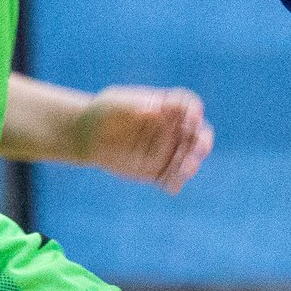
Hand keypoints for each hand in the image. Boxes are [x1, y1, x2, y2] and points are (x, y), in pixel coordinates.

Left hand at [70, 85, 212, 193]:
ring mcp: (166, 150)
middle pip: (197, 134)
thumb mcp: (115, 103)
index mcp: (166, 107)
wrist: (88, 136)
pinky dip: (174, 183)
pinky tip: (171, 186)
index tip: (192, 117)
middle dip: (203, 141)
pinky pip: (171, 179)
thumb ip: (134, 105)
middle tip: (201, 148)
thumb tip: (153, 111)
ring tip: (186, 170)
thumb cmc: (103, 112)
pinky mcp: (156, 170)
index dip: (194, 111)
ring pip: (187, 158)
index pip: (188, 106)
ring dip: (191, 164)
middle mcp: (171, 129)